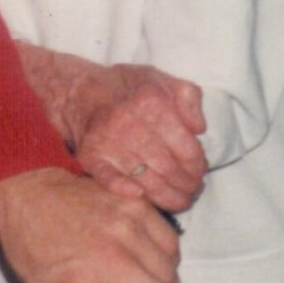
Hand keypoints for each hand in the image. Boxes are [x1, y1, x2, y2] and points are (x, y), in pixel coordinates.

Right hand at [46, 54, 206, 213]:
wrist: (83, 91)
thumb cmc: (128, 87)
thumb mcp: (163, 80)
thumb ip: (188, 98)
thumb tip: (199, 129)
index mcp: (152, 103)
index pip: (187, 149)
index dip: (199, 167)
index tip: (200, 173)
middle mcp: (131, 124)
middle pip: (170, 169)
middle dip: (187, 187)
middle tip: (193, 193)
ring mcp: (109, 142)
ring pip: (147, 181)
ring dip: (167, 198)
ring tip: (179, 202)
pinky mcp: (91, 156)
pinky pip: (110, 179)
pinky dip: (124, 190)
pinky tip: (140, 196)